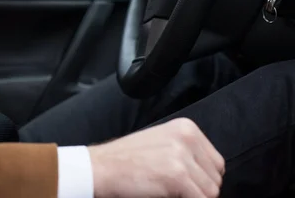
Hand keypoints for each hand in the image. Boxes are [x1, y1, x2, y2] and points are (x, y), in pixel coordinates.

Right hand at [88, 118, 224, 197]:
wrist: (101, 168)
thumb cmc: (126, 160)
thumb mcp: (161, 143)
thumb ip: (187, 152)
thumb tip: (209, 177)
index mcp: (186, 127)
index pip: (216, 163)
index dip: (201, 178)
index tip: (182, 182)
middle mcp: (187, 137)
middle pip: (216, 178)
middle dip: (199, 188)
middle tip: (172, 188)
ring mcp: (182, 156)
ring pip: (211, 192)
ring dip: (193, 197)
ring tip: (167, 190)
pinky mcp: (178, 175)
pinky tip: (166, 195)